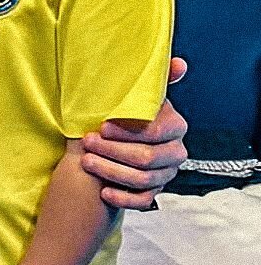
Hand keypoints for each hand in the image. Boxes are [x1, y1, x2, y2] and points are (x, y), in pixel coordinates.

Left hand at [80, 56, 187, 208]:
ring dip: (111, 171)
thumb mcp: (136, 95)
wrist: (112, 142)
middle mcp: (175, 152)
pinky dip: (122, 198)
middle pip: (147, 157)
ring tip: (86, 161)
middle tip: (88, 143)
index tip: (102, 126)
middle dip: (113, 151)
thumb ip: (156, 79)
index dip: (128, 131)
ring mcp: (166, 174)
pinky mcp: (154, 193)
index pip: (156, 132)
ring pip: (143, 180)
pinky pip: (143, 201)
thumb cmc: (121, 115)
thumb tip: (178, 63)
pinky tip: (104, 192)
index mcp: (174, 126)